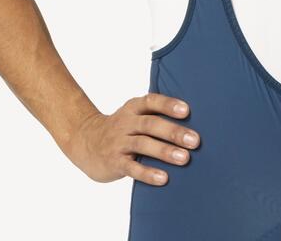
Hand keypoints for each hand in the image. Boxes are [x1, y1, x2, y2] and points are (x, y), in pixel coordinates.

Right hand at [59, 92, 200, 184]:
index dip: (168, 105)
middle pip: (151, 124)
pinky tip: (163, 178)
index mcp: (133, 108)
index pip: (151, 102)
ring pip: (143, 145)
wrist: (85, 141)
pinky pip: (132, 167)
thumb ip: (155, 115)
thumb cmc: (121, 128)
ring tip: (184, 158)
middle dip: (173, 132)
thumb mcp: (133, 115)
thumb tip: (191, 121)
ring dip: (165, 151)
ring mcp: (118, 143)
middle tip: (195, 140)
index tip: (187, 111)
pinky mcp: (114, 162)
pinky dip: (148, 173)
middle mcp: (125, 123)